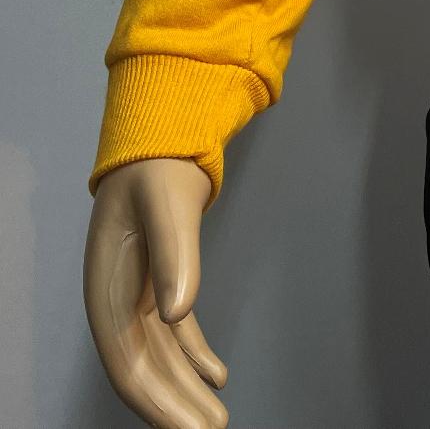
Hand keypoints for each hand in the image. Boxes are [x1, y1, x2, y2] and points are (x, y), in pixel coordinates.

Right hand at [83, 158, 228, 427]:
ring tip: (217, 420)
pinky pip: (176, 332)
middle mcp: (117, 300)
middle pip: (145, 369)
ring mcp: (137, 293)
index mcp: (107, 289)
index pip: (128, 363)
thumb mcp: (168, 203)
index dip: (157, 403)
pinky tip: (219, 375)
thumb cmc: (157, 164)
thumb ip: (174, 256)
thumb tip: (178, 314)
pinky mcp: (160, 282)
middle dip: (174, 409)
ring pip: (161, 356)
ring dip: (185, 389)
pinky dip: (195, 355)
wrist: (160, 132)